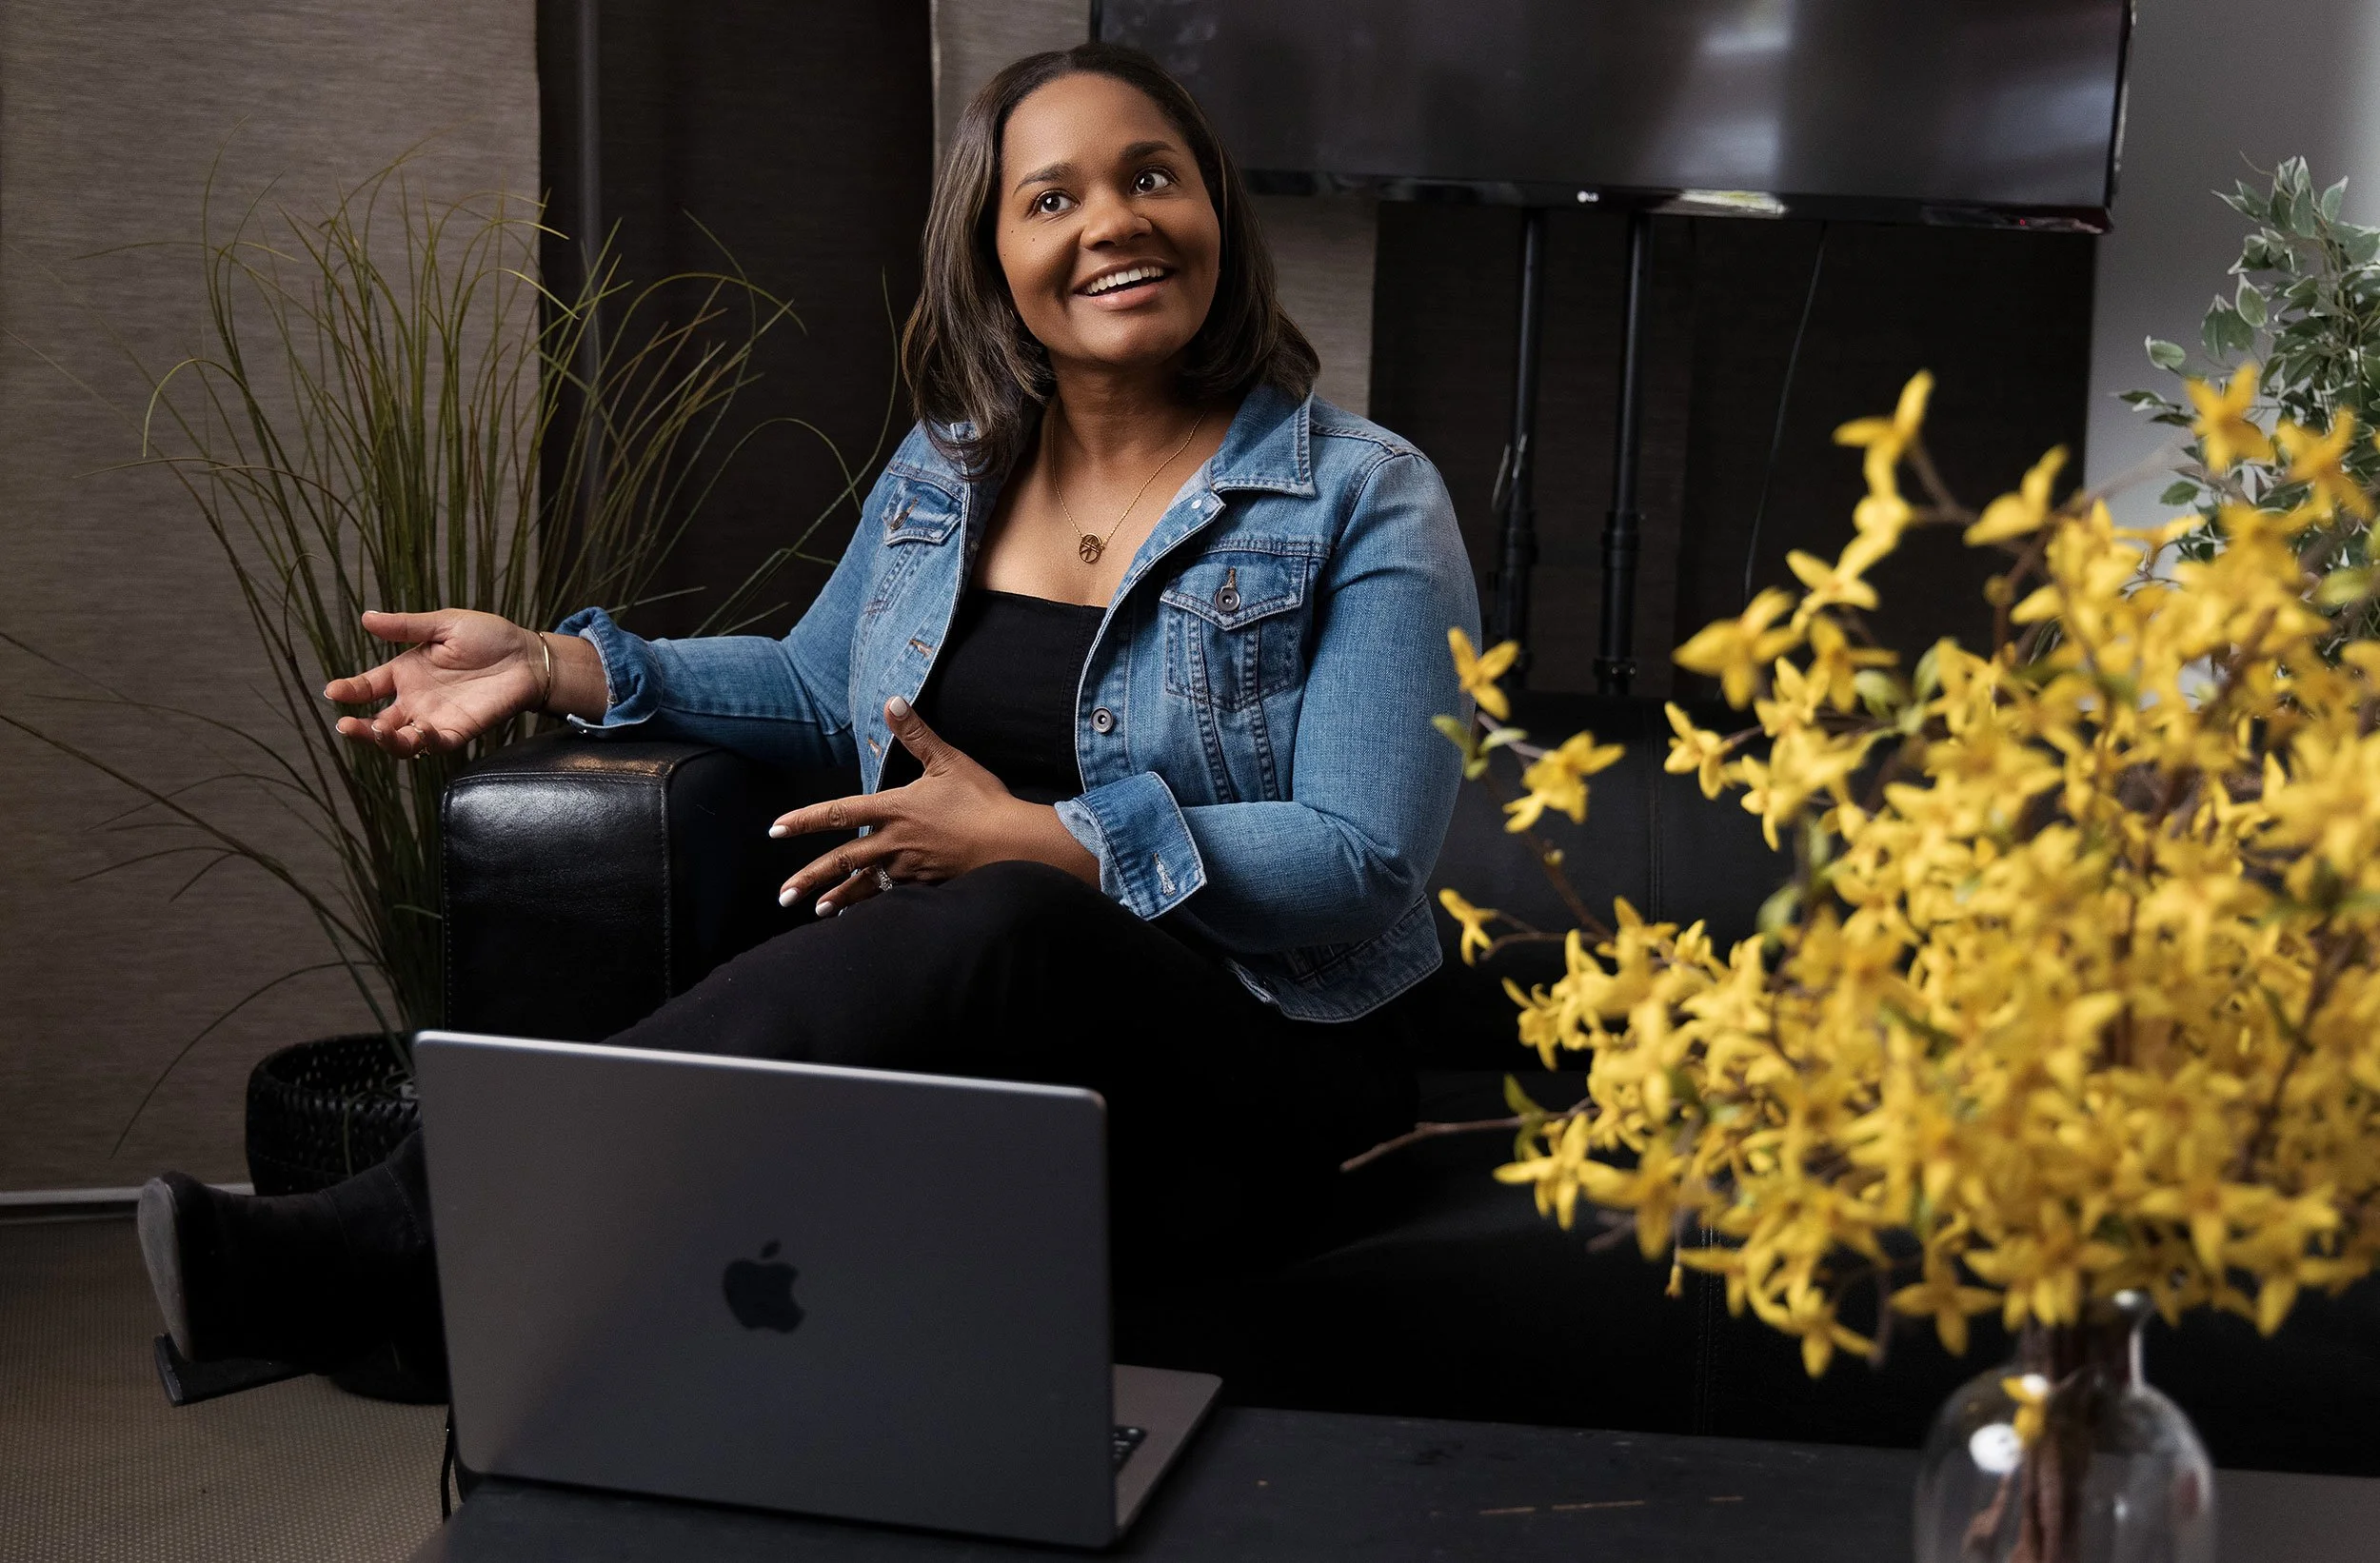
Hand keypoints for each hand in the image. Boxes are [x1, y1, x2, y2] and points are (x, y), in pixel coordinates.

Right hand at [323, 610, 547, 757]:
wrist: (526, 655)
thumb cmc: (489, 637)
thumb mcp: (444, 624)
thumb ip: (406, 626)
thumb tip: (366, 618)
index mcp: (406, 672)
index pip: (368, 687)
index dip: (349, 690)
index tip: (332, 690)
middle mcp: (415, 699)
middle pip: (377, 721)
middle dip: (359, 728)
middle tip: (346, 726)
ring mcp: (435, 718)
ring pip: (400, 740)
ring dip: (384, 741)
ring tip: (377, 730)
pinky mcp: (458, 730)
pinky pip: (434, 744)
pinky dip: (422, 742)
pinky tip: (416, 732)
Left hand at [771, 696, 1097, 913]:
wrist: (1013, 843)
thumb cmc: (982, 800)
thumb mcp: (948, 761)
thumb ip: (916, 734)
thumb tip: (892, 701)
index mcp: (895, 810)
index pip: (839, 813)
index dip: (805, 821)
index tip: (776, 830)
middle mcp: (895, 842)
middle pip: (843, 861)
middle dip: (810, 878)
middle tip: (783, 896)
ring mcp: (910, 867)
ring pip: (865, 885)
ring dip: (838, 898)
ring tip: (816, 910)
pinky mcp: (928, 884)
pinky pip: (893, 896)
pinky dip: (873, 905)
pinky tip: (863, 914)